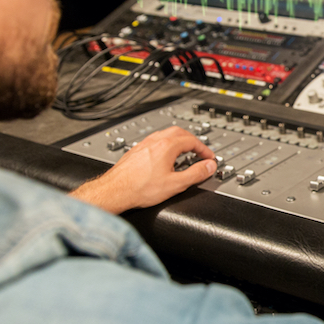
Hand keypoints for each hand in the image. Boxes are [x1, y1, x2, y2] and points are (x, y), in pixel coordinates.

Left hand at [69, 126, 215, 213]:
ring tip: (184, 153)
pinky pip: (155, 141)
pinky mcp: (136, 150)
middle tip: (199, 152)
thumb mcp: (175, 184)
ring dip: (179, 141)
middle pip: (179, 132)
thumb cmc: (139, 188)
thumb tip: (209, 166)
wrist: (114, 191)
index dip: (204, 149)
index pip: (192, 141)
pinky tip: (164, 157)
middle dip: (192, 141)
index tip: (209, 158)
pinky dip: (166, 145)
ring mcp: (144, 144)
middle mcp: (155, 141)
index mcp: (167, 146)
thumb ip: (196, 174)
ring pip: (166, 134)